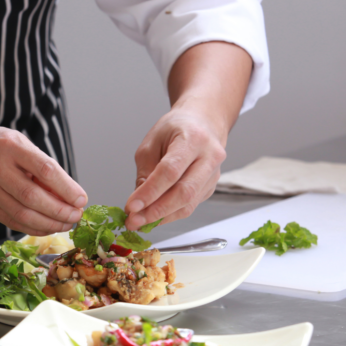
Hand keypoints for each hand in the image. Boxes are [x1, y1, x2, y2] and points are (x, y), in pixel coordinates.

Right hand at [0, 125, 86, 235]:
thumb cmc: (0, 147)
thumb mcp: (22, 145)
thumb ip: (43, 168)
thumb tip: (70, 196)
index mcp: (11, 146)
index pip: (44, 169)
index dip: (66, 188)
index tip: (81, 200)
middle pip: (32, 196)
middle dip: (59, 211)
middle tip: (76, 216)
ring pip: (21, 214)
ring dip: (49, 224)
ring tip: (66, 224)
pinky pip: (11, 222)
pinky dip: (33, 228)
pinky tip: (48, 227)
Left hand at [124, 104, 227, 229]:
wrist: (203, 123)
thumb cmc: (175, 129)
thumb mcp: (152, 143)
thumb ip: (145, 172)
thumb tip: (138, 203)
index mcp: (193, 139)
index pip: (170, 171)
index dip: (150, 192)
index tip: (131, 207)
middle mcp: (210, 157)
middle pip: (184, 192)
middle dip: (156, 211)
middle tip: (134, 221)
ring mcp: (214, 174)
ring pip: (188, 204)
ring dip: (161, 217)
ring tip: (139, 222)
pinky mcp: (211, 187)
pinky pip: (189, 206)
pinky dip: (169, 214)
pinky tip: (153, 216)